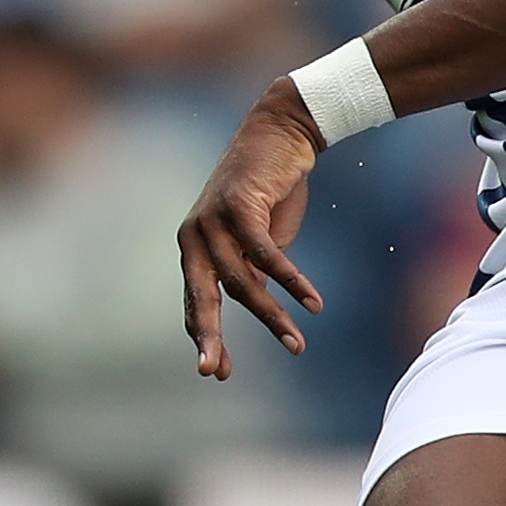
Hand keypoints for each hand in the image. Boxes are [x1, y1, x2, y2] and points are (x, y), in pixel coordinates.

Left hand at [178, 89, 326, 379]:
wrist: (282, 133)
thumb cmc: (269, 190)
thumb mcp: (257, 239)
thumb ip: (249, 272)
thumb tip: (256, 305)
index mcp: (194, 248)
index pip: (195, 302)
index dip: (205, 336)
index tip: (218, 372)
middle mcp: (194, 236)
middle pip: (201, 297)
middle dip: (210, 337)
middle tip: (215, 372)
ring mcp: (213, 219)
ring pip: (241, 281)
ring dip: (272, 316)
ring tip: (297, 344)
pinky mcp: (239, 205)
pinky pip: (265, 254)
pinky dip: (290, 281)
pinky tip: (311, 302)